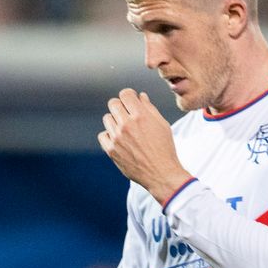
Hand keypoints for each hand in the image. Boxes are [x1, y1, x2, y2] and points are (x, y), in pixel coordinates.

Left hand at [98, 88, 192, 204]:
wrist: (161, 173)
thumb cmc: (165, 148)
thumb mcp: (162, 125)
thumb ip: (150, 109)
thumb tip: (140, 96)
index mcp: (141, 116)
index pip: (125, 94)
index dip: (129, 95)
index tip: (131, 100)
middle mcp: (126, 125)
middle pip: (113, 103)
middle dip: (121, 106)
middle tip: (128, 114)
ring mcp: (117, 138)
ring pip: (107, 118)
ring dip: (115, 120)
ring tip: (126, 130)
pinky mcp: (111, 150)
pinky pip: (102, 135)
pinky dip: (109, 135)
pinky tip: (120, 140)